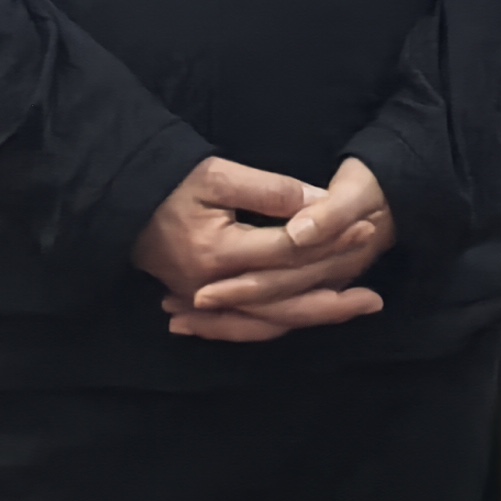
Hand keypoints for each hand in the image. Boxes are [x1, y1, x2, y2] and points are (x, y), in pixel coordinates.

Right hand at [137, 154, 393, 343]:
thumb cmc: (174, 185)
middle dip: (331, 298)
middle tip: (374, 296)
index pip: (285, 253)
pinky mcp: (202, 303)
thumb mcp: (221, 175)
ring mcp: (203, 300)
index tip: (364, 229)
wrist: (126, 205)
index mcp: (217, 252)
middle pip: (281, 301)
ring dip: (312, 316)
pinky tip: (310, 317)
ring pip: (267, 320)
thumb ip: (272, 191)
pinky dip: (278, 324)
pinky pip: (245, 325)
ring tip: (356, 308)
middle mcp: (210, 286)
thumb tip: (321, 203)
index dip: (327, 242)